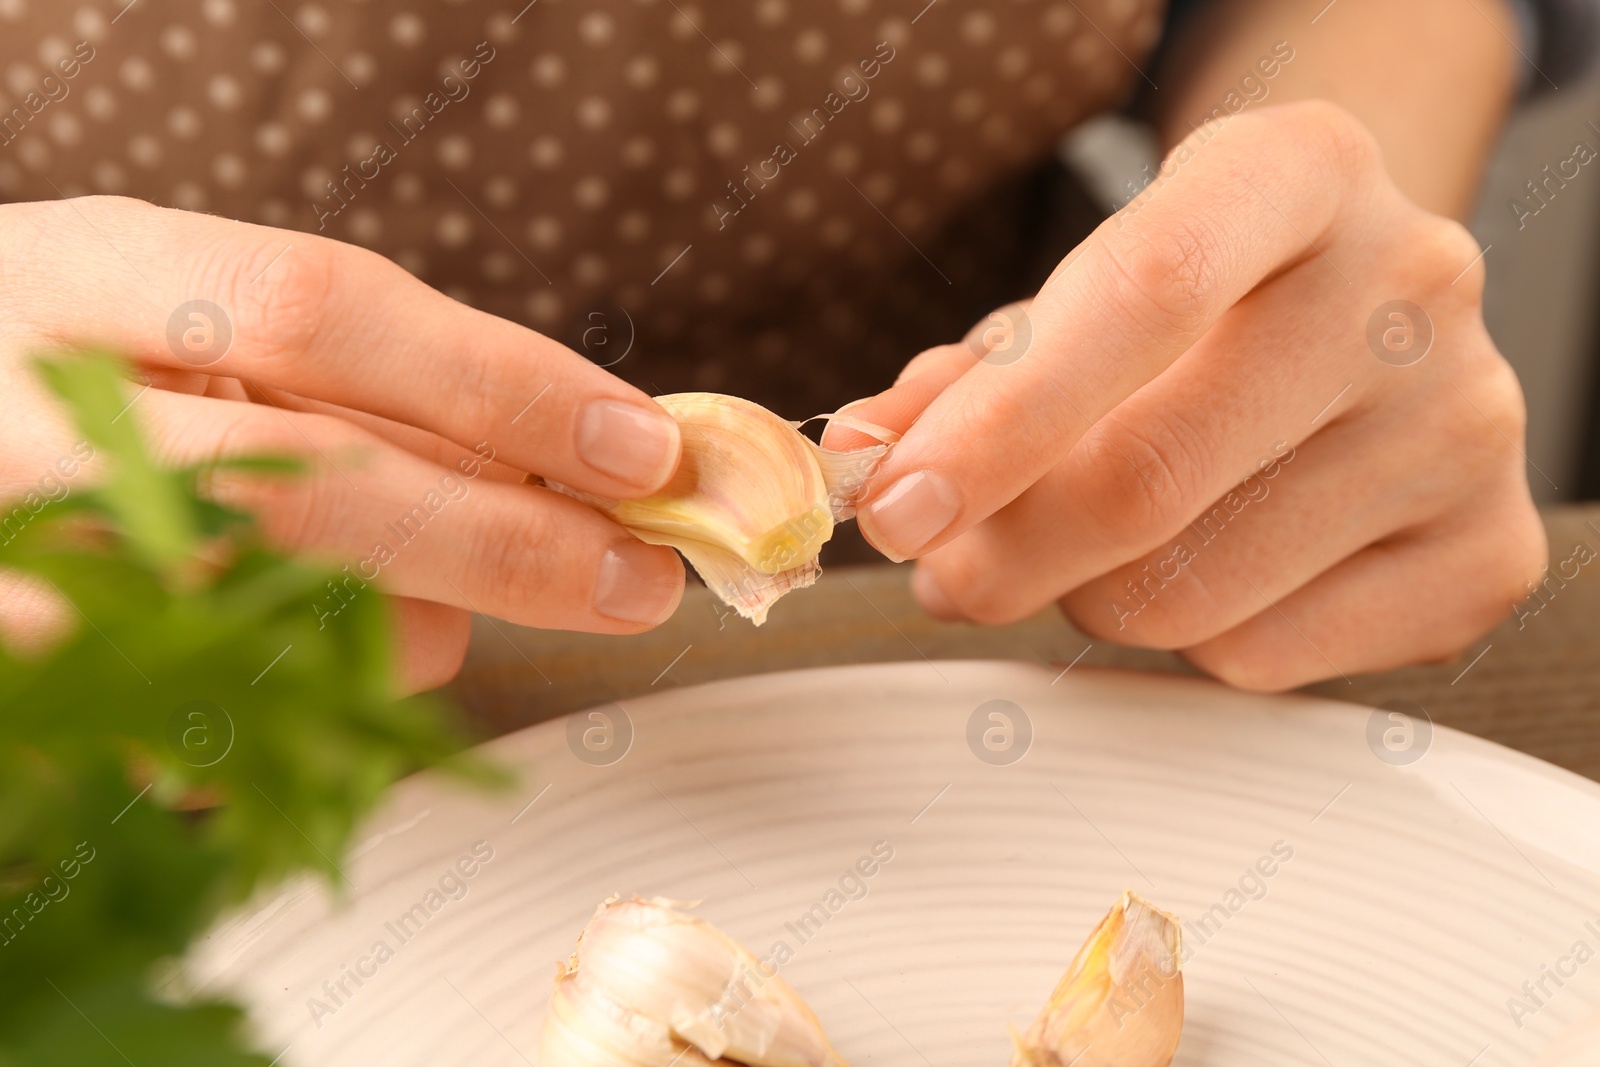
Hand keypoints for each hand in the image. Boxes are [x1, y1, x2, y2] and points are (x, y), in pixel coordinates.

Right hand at [0, 197, 685, 689]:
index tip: (643, 449)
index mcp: (90, 274)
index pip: (323, 312)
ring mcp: (15, 553)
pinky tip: (316, 657)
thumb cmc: (82, 371)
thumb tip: (563, 464)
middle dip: (504, 545)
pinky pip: (209, 735)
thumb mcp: (189, 315)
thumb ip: (357, 375)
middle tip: (635, 579)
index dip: (501, 386)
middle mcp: (29, 415)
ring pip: (267, 632)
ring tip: (419, 592)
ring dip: (402, 631)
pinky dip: (312, 703)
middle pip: (306, 487)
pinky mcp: (22, 671)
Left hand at [835, 102, 1545, 690]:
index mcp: (1298, 175)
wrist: (1367, 317)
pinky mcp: (1487, 551)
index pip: (1144, 297)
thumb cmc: (1197, 309)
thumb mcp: (1075, 298)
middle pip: (1153, 476)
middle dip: (1005, 553)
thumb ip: (960, 379)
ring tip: (1089, 550)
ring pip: (1190, 592)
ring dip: (1088, 597)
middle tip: (946, 567)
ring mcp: (1466, 425)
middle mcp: (1408, 286)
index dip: (998, 423)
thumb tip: (862, 459)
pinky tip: (1200, 573)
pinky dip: (1188, 640)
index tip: (896, 509)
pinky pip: (1262, 659)